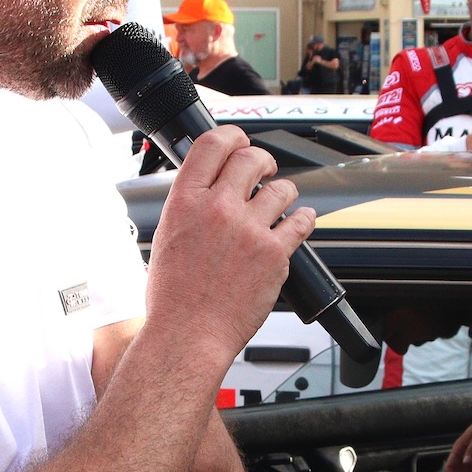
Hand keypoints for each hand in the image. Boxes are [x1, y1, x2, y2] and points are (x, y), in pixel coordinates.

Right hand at [145, 127, 314, 375]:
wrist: (189, 334)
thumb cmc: (173, 297)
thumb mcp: (166, 237)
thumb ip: (189, 208)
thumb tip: (207, 192)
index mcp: (185, 201)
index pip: (213, 144)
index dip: (232, 136)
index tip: (240, 141)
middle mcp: (218, 208)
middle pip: (251, 158)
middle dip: (262, 159)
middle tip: (265, 169)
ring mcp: (248, 229)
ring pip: (282, 188)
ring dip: (285, 191)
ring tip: (281, 201)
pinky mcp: (274, 253)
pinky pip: (301, 221)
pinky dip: (305, 217)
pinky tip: (302, 218)